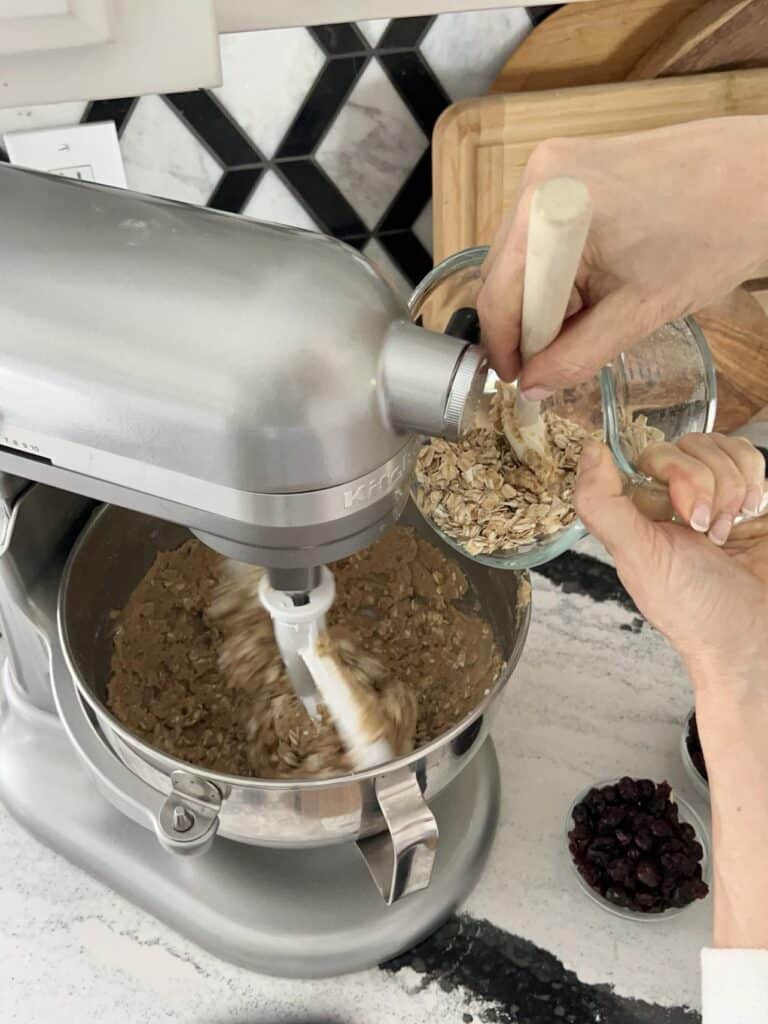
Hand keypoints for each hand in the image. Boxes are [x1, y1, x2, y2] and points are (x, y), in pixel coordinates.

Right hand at [477, 117, 767, 390]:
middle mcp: (539, 177)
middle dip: (529, 323)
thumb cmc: (717, 230)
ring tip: (592, 313)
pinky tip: (596, 281)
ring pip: (520, 256)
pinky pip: (540, 232)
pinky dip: (558, 268)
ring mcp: (552, 165)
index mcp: (549, 210)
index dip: (505, 348)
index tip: (520, 380)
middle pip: (503, 274)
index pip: (497, 297)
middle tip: (559, 357)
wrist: (761, 175)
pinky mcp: (568, 165)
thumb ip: (576, 356)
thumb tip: (535, 386)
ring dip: (544, 297)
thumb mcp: (640, 312)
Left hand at [574, 433, 767, 684]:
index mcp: (636, 509)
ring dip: (731, 489)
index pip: (641, 452)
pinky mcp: (748, 492)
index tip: (680, 511)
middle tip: (705, 530)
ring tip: (726, 531)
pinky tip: (749, 516)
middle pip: (684, 446)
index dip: (667, 469)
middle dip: (702, 486)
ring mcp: (711, 492)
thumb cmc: (694, 609)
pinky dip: (754, 483)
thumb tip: (588, 452)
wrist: (753, 636)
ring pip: (718, 446)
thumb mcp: (639, 558)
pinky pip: (747, 456)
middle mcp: (670, 497)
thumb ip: (604, 505)